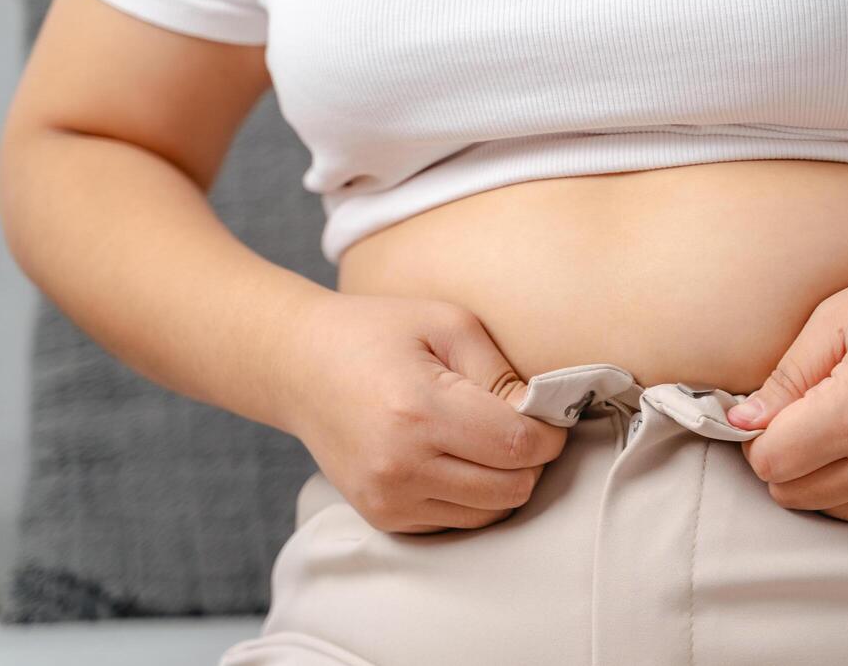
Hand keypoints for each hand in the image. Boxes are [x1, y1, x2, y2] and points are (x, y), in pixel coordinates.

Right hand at [277, 292, 567, 532]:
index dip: (549, 431)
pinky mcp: (383, 517)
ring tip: (487, 438)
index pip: (518, 445)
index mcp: (419, 411)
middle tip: (521, 423)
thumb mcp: (447, 324)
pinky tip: (459, 457)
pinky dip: (474, 496)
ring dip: (505, 480)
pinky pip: (458, 523)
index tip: (546, 411)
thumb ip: (500, 371)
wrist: (298, 365)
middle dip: (531, 458)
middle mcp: (401, 466)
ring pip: (490, 514)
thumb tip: (544, 413)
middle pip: (512, 488)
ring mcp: (388, 499)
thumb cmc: (377, 332)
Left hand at [725, 245, 847, 522]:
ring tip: (845, 423)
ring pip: (836, 511)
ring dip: (824, 477)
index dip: (758, 437)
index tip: (772, 410)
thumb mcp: (839, 317)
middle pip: (795, 496)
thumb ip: (785, 376)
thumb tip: (739, 420)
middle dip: (786, 459)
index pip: (770, 464)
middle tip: (804, 415)